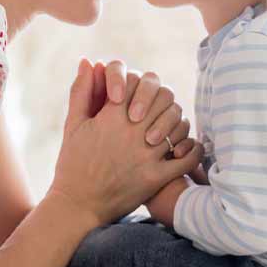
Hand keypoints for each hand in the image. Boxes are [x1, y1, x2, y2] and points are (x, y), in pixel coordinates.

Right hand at [46, 59, 199, 224]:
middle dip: (164, 101)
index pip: (139, 83)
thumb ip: (82, 91)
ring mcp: (146, 156)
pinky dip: (193, 150)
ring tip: (172, 128)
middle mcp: (131, 134)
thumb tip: (89, 61)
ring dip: (178, 123)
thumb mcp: (73, 125)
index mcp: (110, 118)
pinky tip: (186, 148)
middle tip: (161, 109)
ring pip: (179, 125)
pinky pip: (187, 158)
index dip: (142, 86)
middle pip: (165, 100)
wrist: (77, 205)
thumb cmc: (73, 163)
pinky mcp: (156, 177)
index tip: (139, 96)